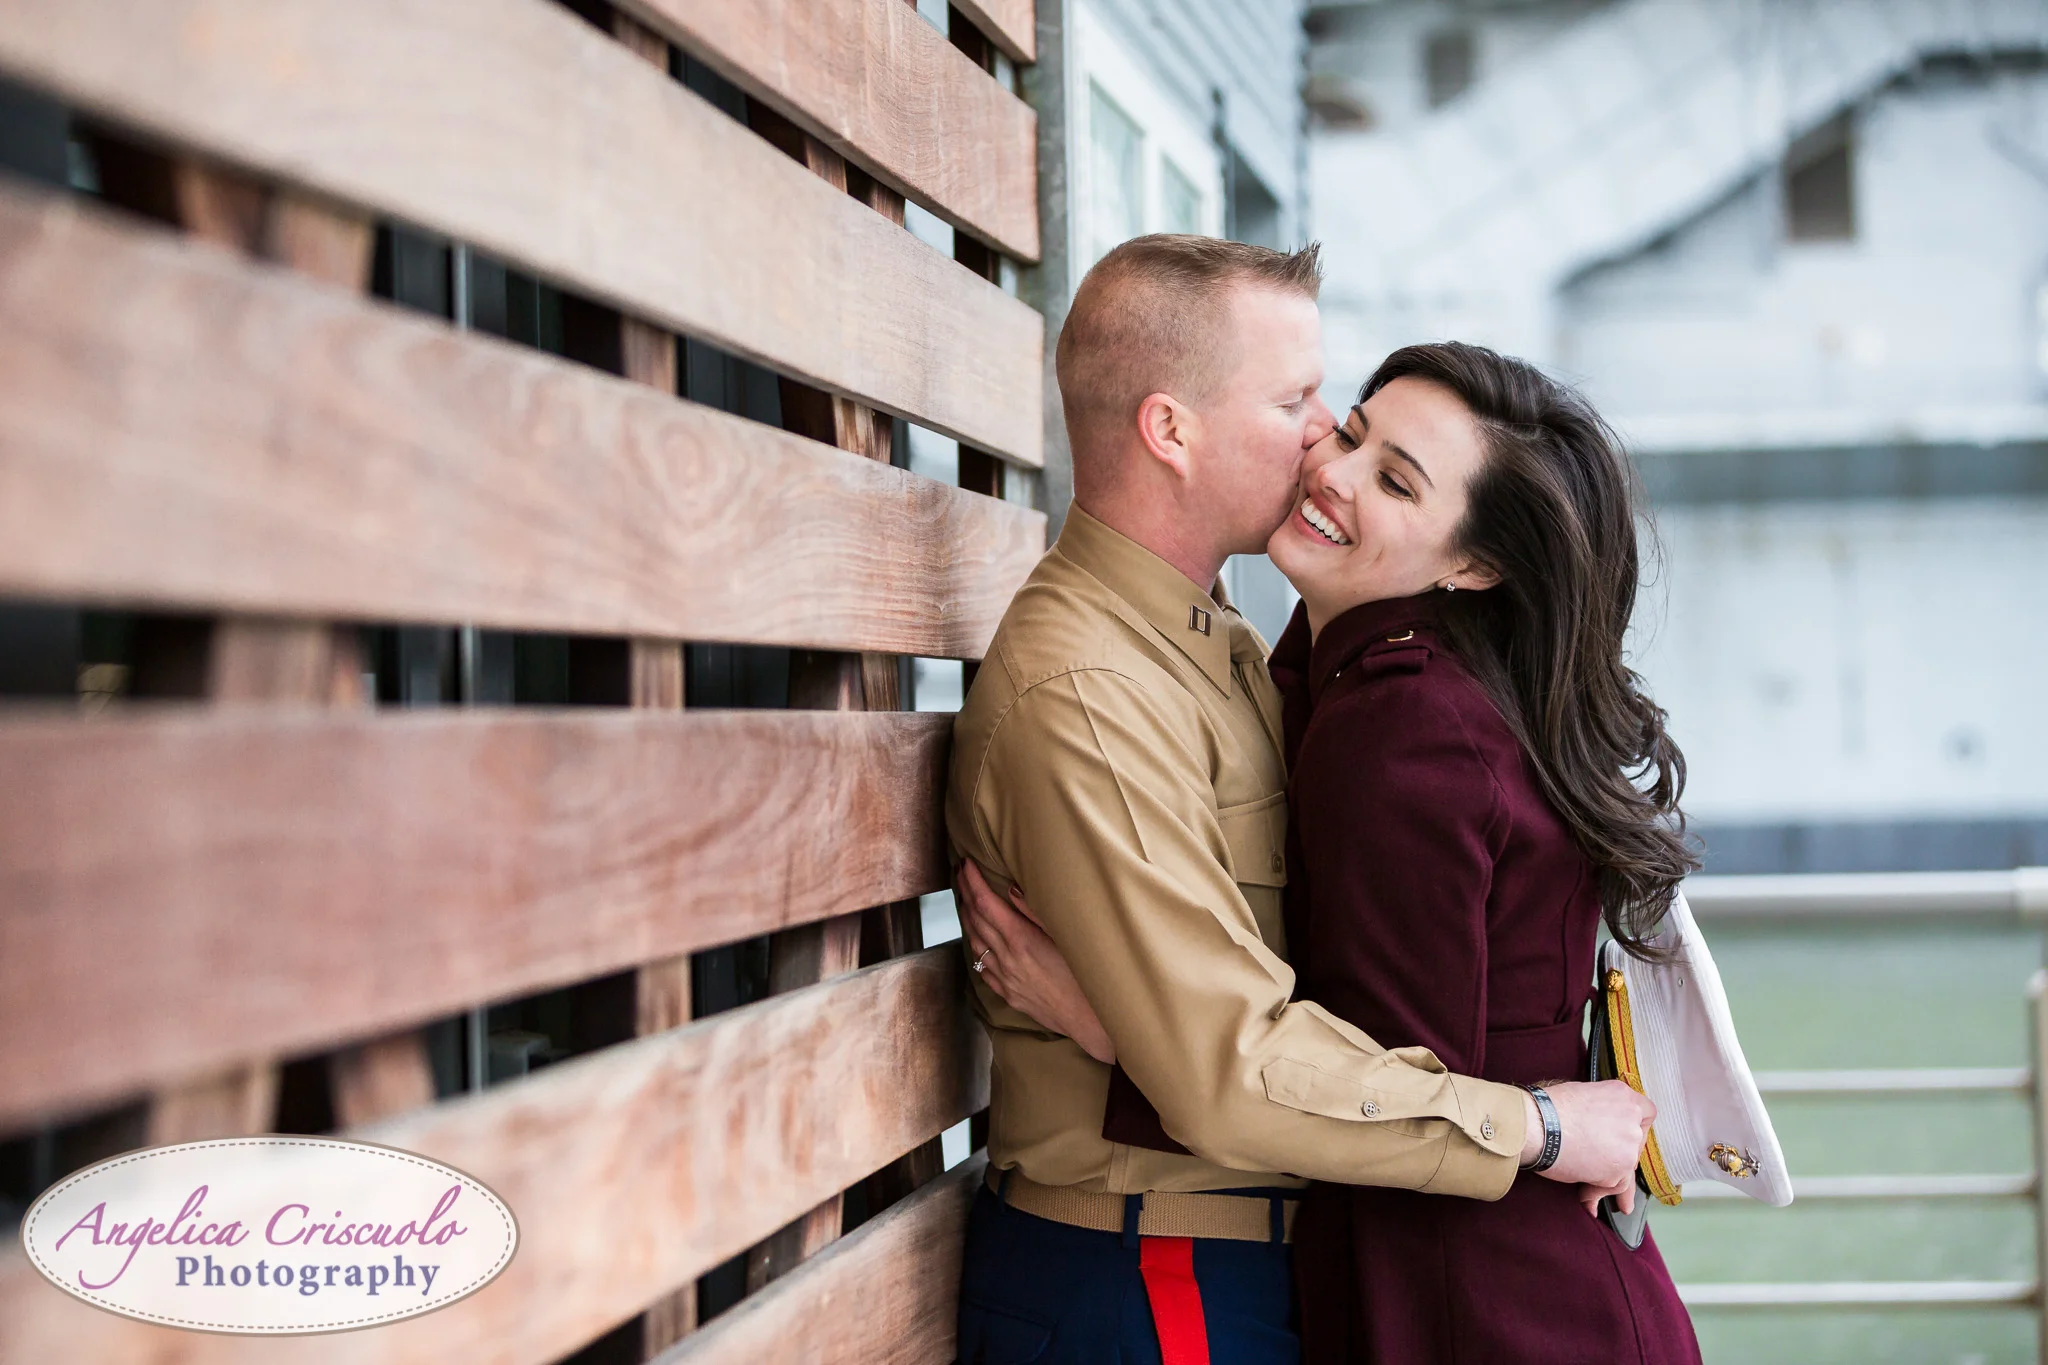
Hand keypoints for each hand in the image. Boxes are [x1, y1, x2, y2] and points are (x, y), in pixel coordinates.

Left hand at [956, 861, 1116, 1064]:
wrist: (1088, 1019)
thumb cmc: (1085, 974)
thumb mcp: (1065, 935)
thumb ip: (1035, 911)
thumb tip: (1011, 889)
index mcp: (1020, 939)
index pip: (985, 902)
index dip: (971, 881)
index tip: (965, 863)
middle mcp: (1007, 958)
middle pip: (975, 919)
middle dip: (965, 893)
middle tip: (960, 873)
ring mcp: (1005, 978)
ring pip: (975, 943)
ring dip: (967, 919)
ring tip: (965, 902)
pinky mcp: (1008, 993)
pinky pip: (983, 968)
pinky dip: (977, 948)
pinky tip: (978, 942)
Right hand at [1519, 1079, 1654, 1211]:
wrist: (1537, 1126)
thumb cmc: (1547, 1108)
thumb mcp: (1580, 1095)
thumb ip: (1600, 1110)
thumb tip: (1597, 1130)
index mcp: (1623, 1096)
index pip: (1647, 1113)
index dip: (1636, 1127)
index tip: (1625, 1137)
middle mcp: (1631, 1119)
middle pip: (1636, 1144)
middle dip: (1621, 1157)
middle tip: (1604, 1165)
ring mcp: (1628, 1146)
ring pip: (1626, 1168)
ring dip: (1609, 1178)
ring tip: (1590, 1189)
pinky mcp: (1618, 1169)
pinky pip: (1613, 1186)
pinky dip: (1598, 1192)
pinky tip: (1585, 1195)